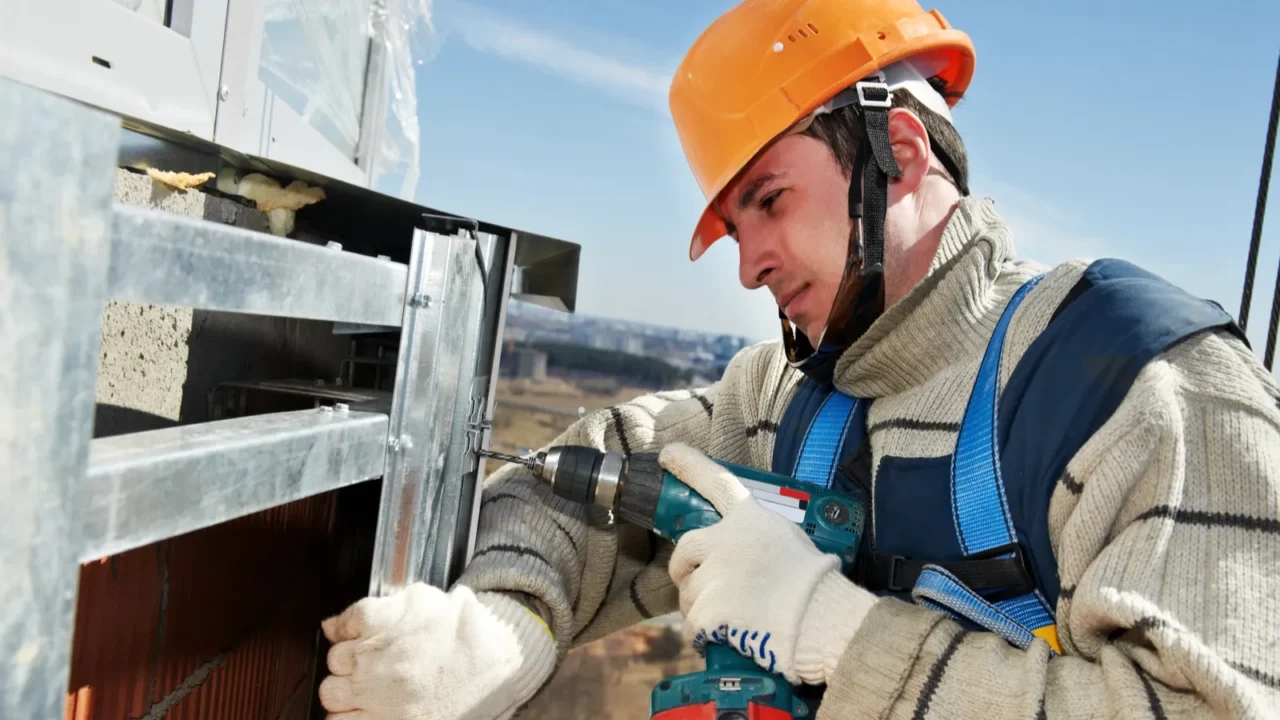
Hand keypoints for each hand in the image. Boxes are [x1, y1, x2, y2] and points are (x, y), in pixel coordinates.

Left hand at [318, 583, 555, 719]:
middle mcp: (377, 661)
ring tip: (367, 687)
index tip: (355, 633)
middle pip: (334, 659)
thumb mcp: (422, 600)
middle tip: (369, 661)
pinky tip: (365, 709)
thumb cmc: (463, 630)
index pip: (342, 624)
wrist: (497, 663)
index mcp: (385, 623)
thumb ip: (375, 607)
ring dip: (343, 689)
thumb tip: (331, 624)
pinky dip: (346, 716)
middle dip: (347, 659)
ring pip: (331, 693)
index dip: (347, 629)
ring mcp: (380, 697)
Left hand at [661, 442, 877, 685]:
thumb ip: (761, 538)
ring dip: (701, 608)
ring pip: (689, 593)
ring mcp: (713, 574)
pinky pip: (692, 627)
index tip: (666, 453)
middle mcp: (724, 540)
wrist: (818, 617)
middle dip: (683, 570)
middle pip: (685, 550)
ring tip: (731, 620)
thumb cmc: (816, 582)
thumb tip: (750, 552)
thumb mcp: (792, 540)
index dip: (689, 466)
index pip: (716, 483)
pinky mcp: (707, 608)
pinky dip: (704, 637)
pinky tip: (723, 639)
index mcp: (748, 519)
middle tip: (696, 586)